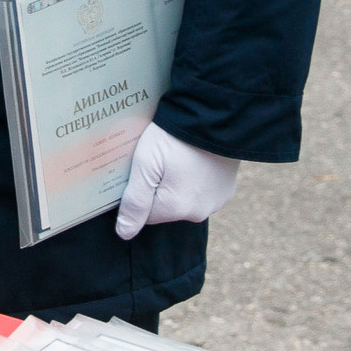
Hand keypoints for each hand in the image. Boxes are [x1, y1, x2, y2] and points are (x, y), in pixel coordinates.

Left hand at [113, 124, 239, 239]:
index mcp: (176, 208)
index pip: (145, 213)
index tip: (143, 168)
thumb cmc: (174, 137)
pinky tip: (195, 158)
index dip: (140, 189)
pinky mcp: (227, 190)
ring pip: (184, 199)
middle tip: (160, 158)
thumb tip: (124, 233)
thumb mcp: (146, 164)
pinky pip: (202, 192)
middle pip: (166, 207)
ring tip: (178, 156)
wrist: (214, 116)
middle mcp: (198, 213)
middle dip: (159, 186)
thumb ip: (135, 202)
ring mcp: (216, 202)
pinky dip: (197, 179)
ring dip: (179, 184)